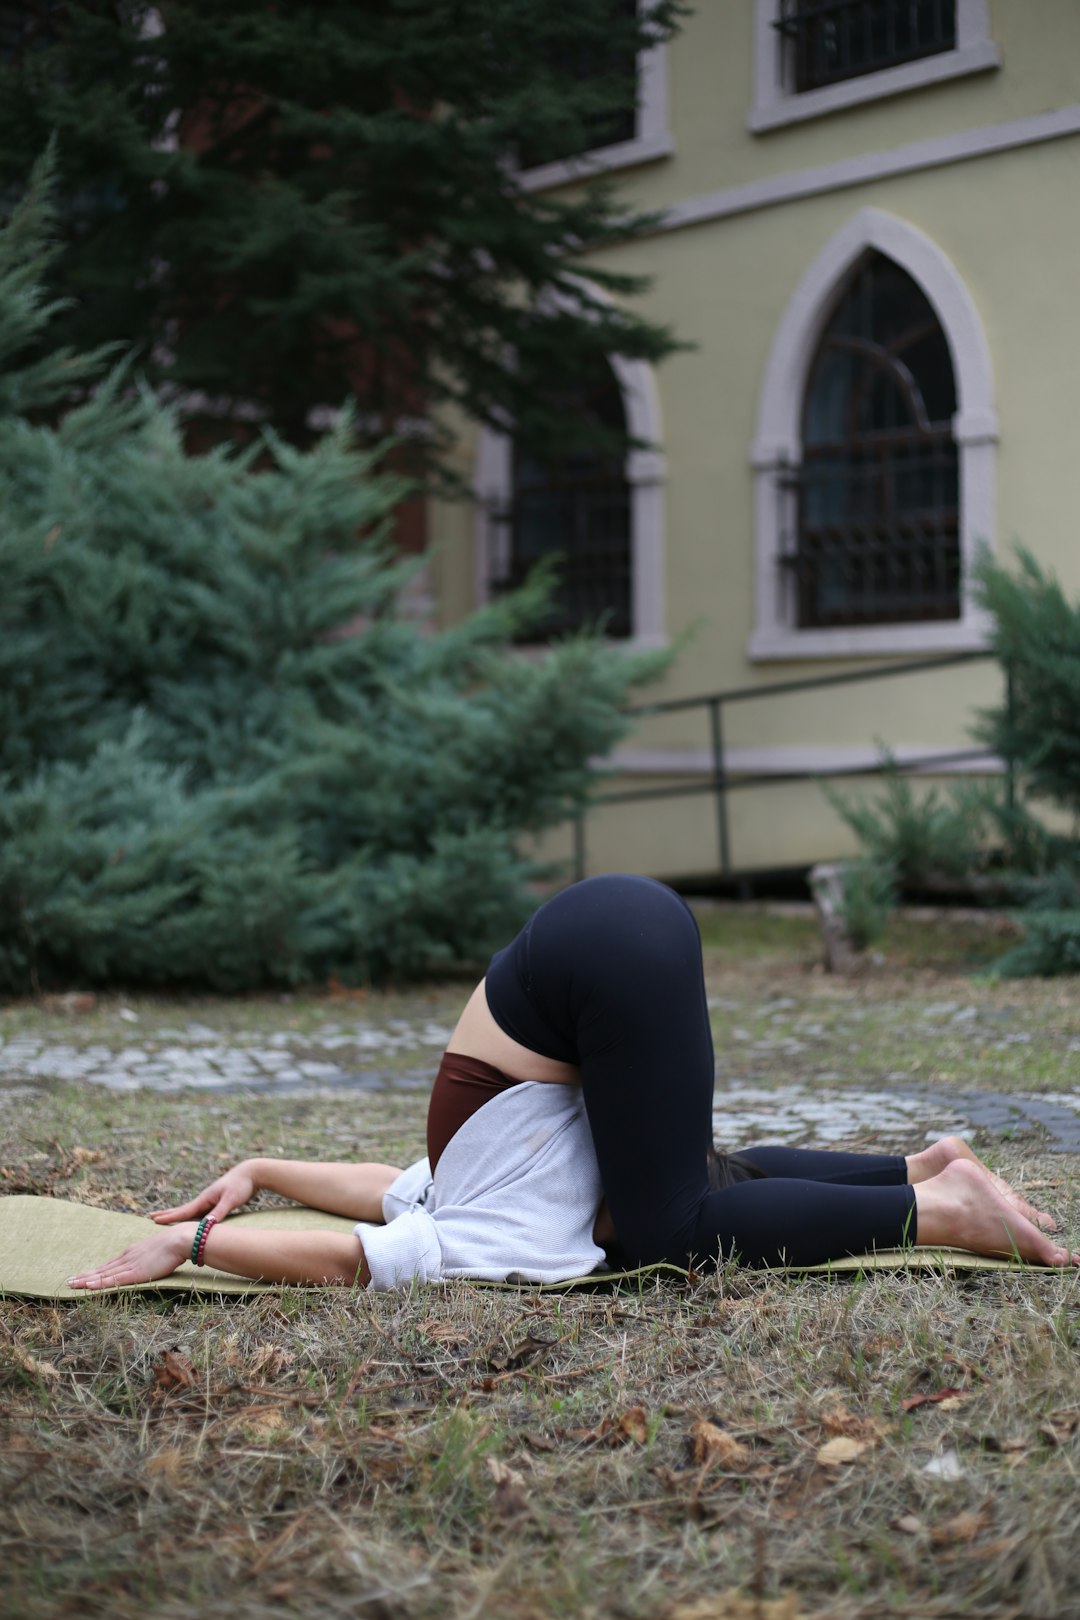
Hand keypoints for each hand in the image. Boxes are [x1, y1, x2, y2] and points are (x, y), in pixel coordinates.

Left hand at [68, 1225, 193, 1290]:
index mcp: (131, 1253)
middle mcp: (126, 1258)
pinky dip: (98, 1283)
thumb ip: (149, 1256)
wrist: (179, 1240)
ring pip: (102, 1275)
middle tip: (69, 1281)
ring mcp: (128, 1265)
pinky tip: (87, 1286)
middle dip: (84, 1276)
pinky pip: (112, 1280)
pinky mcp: (134, 1273)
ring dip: (85, 1280)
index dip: (95, 1271)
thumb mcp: (156, 1250)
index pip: (109, 1265)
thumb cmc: (173, 1245)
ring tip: (71, 1284)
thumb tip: (148, 1261)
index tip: (83, 1275)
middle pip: (101, 1269)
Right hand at [152, 1161, 258, 1225]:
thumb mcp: (230, 1200)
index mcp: (205, 1198)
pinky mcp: (218, 1203)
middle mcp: (205, 1199)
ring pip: (191, 1212)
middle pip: (183, 1210)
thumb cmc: (241, 1185)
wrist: (252, 1173)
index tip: (154, 1220)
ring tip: (166, 1218)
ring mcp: (211, 1200)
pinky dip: (193, 1217)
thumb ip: (218, 1212)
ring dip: (179, 1215)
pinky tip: (192, 1220)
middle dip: (168, 1214)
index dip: (169, 1217)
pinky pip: (201, 1213)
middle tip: (151, 1217)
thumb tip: (205, 1226)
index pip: (184, 1211)